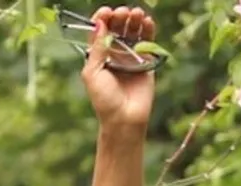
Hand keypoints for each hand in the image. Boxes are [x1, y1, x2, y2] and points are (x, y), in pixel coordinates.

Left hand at [81, 6, 157, 128]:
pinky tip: (147, 21)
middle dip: (119, 16)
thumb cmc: (104, 100)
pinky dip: (148, 29)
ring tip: (136, 13)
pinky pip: (148, 41)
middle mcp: (114, 53)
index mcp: (98, 55)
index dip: (102, 19)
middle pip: (117, 27)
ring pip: (132, 31)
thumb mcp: (92, 73)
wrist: (125, 118)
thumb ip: (96, 49)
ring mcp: (130, 55)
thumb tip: (99, 24)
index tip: (106, 12)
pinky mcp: (146, 60)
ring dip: (134, 19)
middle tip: (122, 12)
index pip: (99, 31)